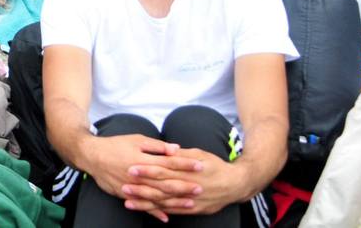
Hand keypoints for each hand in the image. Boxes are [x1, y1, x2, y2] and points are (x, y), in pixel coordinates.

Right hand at [84, 135, 195, 217]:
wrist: (92, 156)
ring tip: (190, 204)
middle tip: (201, 188)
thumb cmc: (115, 145)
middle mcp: (140, 175)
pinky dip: (155, 213)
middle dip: (184, 186)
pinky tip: (166, 218)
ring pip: (157, 197)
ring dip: (174, 201)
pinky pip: (143, 206)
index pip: (169, 163)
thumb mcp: (136, 139)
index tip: (201, 166)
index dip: (185, 164)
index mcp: (143, 159)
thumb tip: (176, 149)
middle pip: (166, 182)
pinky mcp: (126, 195)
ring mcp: (133, 187)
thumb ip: (156, 146)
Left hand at [123, 147, 240, 217]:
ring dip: (146, 203)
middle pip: (161, 188)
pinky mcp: (194, 209)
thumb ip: (181, 154)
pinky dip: (161, 212)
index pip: (163, 170)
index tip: (131, 168)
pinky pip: (175, 211)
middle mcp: (187, 187)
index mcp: (187, 171)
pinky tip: (148, 212)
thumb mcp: (199, 154)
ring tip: (128, 202)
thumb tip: (166, 150)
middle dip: (141, 188)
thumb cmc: (215, 165)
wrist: (236, 184)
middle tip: (124, 186)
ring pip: (165, 202)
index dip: (146, 170)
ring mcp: (191, 200)